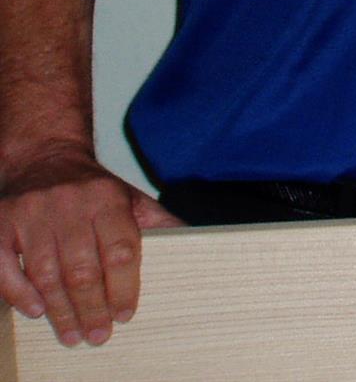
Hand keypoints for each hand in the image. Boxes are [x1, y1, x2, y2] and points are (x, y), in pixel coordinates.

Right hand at [0, 142, 180, 346]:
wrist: (45, 156)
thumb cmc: (93, 188)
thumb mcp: (130, 197)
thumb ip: (159, 222)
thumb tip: (200, 241)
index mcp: (106, 198)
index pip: (120, 249)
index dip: (124, 287)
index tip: (126, 314)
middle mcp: (69, 205)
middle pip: (83, 268)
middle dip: (92, 307)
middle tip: (99, 335)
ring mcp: (31, 214)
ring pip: (46, 271)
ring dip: (60, 309)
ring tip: (73, 334)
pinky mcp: (1, 222)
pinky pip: (5, 265)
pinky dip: (19, 292)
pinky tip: (36, 311)